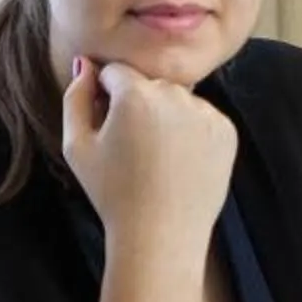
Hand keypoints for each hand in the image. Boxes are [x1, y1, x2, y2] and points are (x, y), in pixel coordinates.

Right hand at [62, 57, 238, 254]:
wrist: (161, 236)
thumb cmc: (112, 194)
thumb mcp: (77, 146)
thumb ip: (75, 97)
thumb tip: (85, 64)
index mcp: (135, 94)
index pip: (115, 72)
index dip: (106, 98)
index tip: (108, 129)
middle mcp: (175, 94)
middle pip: (148, 84)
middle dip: (137, 105)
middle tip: (132, 150)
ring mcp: (205, 112)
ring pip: (177, 99)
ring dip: (165, 116)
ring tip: (157, 160)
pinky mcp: (226, 130)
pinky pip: (202, 117)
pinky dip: (191, 133)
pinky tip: (179, 164)